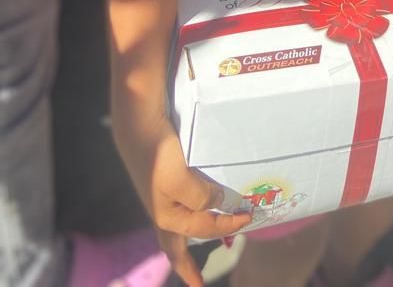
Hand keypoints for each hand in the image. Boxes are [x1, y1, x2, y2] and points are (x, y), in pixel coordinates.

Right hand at [113, 111, 250, 286]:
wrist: (139, 124)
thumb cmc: (159, 156)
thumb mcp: (182, 181)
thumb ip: (202, 198)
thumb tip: (218, 206)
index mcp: (169, 217)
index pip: (205, 229)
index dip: (228, 226)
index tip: (248, 219)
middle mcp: (164, 211)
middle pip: (175, 246)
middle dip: (186, 264)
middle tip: (196, 281)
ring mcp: (161, 195)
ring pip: (176, 227)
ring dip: (188, 239)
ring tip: (196, 251)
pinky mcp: (163, 177)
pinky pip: (179, 204)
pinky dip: (187, 213)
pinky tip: (193, 207)